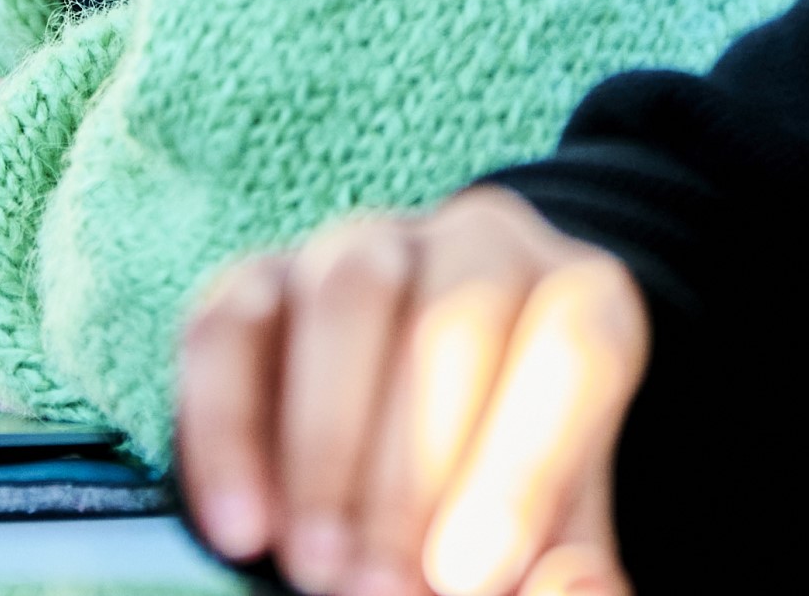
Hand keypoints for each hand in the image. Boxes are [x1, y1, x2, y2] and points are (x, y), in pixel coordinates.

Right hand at [174, 186, 644, 595]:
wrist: (411, 443)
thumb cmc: (502, 488)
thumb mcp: (556, 523)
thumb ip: (568, 560)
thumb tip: (580, 593)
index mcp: (580, 296)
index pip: (579, 348)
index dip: (525, 467)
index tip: (473, 577)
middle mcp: (477, 248)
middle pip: (456, 318)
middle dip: (413, 472)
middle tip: (382, 590)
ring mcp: (362, 248)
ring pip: (348, 296)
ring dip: (326, 446)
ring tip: (320, 568)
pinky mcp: (256, 278)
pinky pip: (228, 328)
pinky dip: (228, 434)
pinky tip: (242, 530)